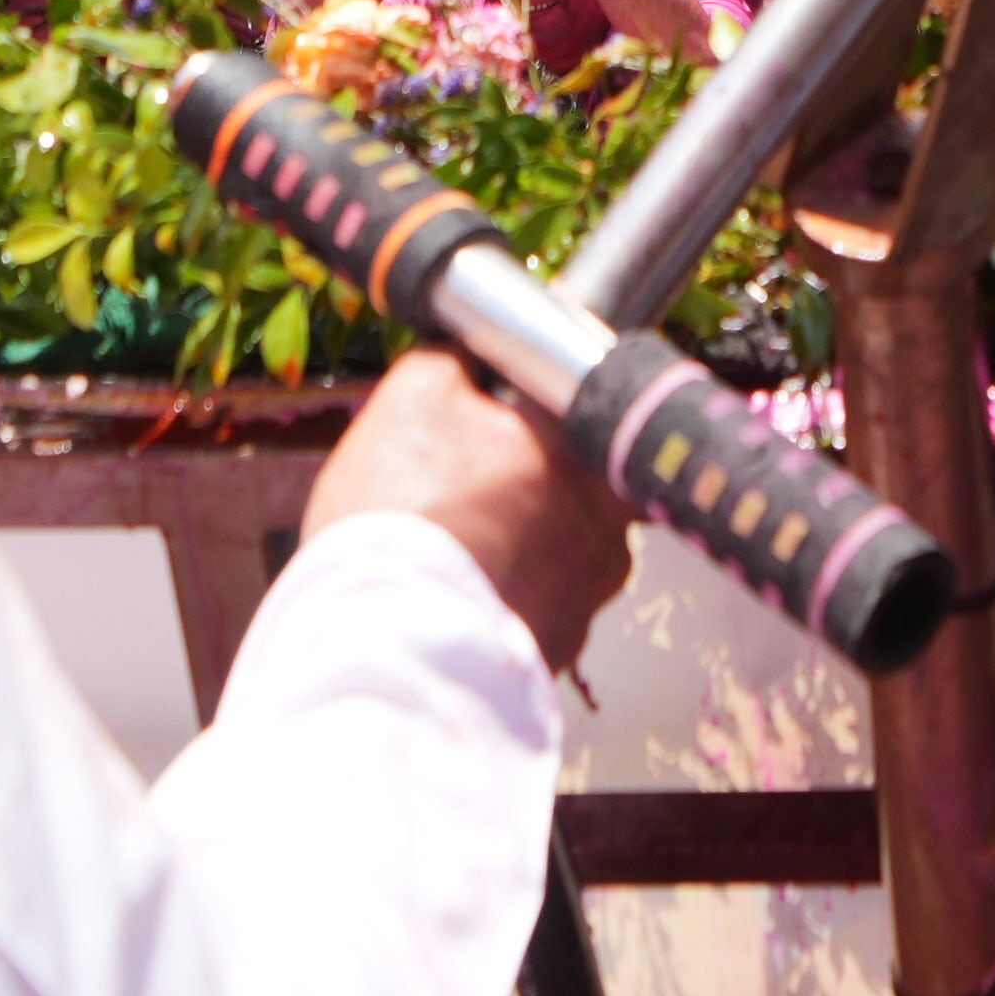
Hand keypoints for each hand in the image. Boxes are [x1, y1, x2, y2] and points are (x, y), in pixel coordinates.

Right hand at [307, 347, 631, 674]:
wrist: (385, 648)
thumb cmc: (399, 518)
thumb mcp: (413, 398)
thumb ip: (458, 357)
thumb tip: (470, 344)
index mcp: (586, 452)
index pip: (574, 402)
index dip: (525, 406)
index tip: (489, 417)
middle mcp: (609, 527)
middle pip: (566, 480)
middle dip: (517, 477)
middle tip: (454, 484)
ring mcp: (590, 597)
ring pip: (552, 546)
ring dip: (510, 541)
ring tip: (443, 546)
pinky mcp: (561, 651)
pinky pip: (533, 603)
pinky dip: (498, 594)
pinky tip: (448, 590)